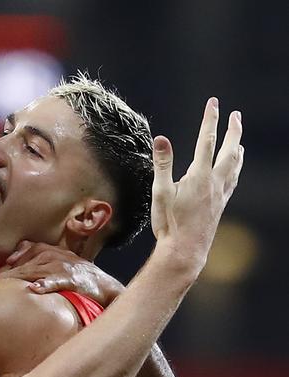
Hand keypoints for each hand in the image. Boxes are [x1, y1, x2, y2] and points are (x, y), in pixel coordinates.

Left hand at [0, 241, 123, 306]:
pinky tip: (35, 289)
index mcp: (51, 251)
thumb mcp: (59, 263)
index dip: (12, 259)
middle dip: (9, 272)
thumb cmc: (79, 277)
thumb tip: (13, 264)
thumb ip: (38, 261)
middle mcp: (55, 256)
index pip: (27, 250)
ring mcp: (63, 268)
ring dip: (20, 277)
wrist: (105, 287)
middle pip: (27, 262)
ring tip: (5, 285)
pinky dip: (46, 284)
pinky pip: (56, 281)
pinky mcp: (72, 281)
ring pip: (36, 270)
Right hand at [151, 98, 242, 268]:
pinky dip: (236, 168)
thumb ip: (162, 163)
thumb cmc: (169, 222)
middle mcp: (215, 182)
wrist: (185, 250)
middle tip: (236, 115)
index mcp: (199, 176)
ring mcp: (220, 193)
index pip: (206, 140)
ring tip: (239, 140)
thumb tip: (161, 139)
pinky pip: (233, 180)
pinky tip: (234, 170)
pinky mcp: (220, 204)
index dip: (210, 119)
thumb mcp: (160, 192)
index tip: (213, 103)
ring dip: (237, 148)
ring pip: (235, 165)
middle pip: (228, 150)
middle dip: (233, 130)